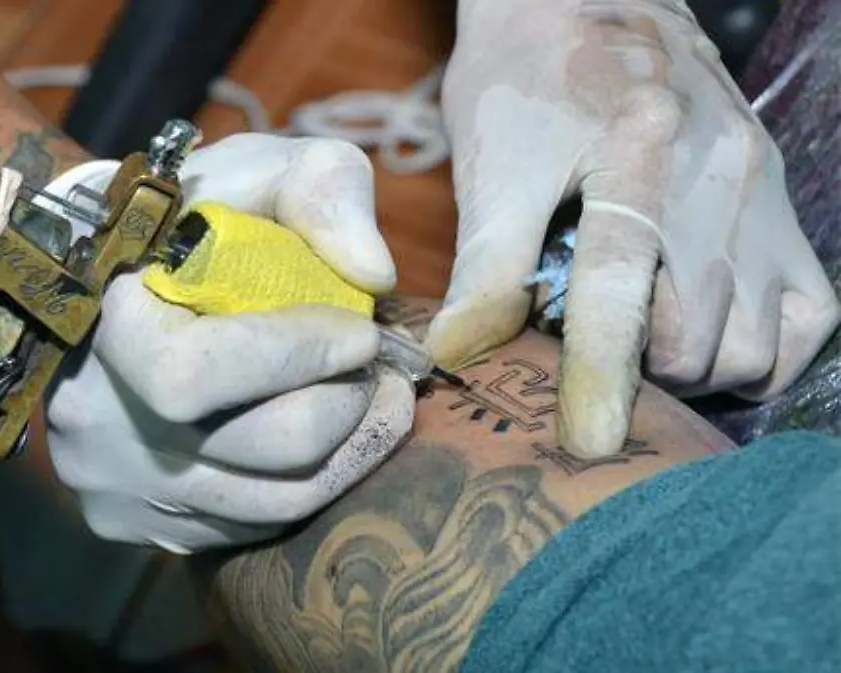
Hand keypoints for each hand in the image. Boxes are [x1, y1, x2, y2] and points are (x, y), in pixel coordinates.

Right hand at [44, 134, 414, 552]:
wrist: (100, 271)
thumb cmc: (187, 216)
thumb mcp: (253, 167)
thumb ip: (319, 188)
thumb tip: (374, 276)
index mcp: (102, 327)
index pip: (195, 375)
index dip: (297, 357)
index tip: (360, 330)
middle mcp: (93, 421)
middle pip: (256, 450)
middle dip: (344, 408)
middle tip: (377, 369)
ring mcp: (112, 481)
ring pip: (267, 502)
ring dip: (347, 452)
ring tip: (371, 398)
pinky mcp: (135, 520)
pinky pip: (246, 526)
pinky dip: (302, 483)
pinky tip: (322, 434)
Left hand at [428, 0, 839, 457]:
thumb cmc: (526, 78)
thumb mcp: (493, 161)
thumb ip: (486, 261)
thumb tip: (457, 355)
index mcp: (632, 154)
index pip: (619, 289)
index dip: (601, 377)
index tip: (588, 444)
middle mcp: (716, 176)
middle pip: (698, 338)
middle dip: (638, 372)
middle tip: (591, 348)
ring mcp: (763, 193)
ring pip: (759, 344)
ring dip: (696, 369)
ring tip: (642, 338)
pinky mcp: (785, 202)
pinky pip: (812, 314)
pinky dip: (762, 349)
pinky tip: (704, 333)